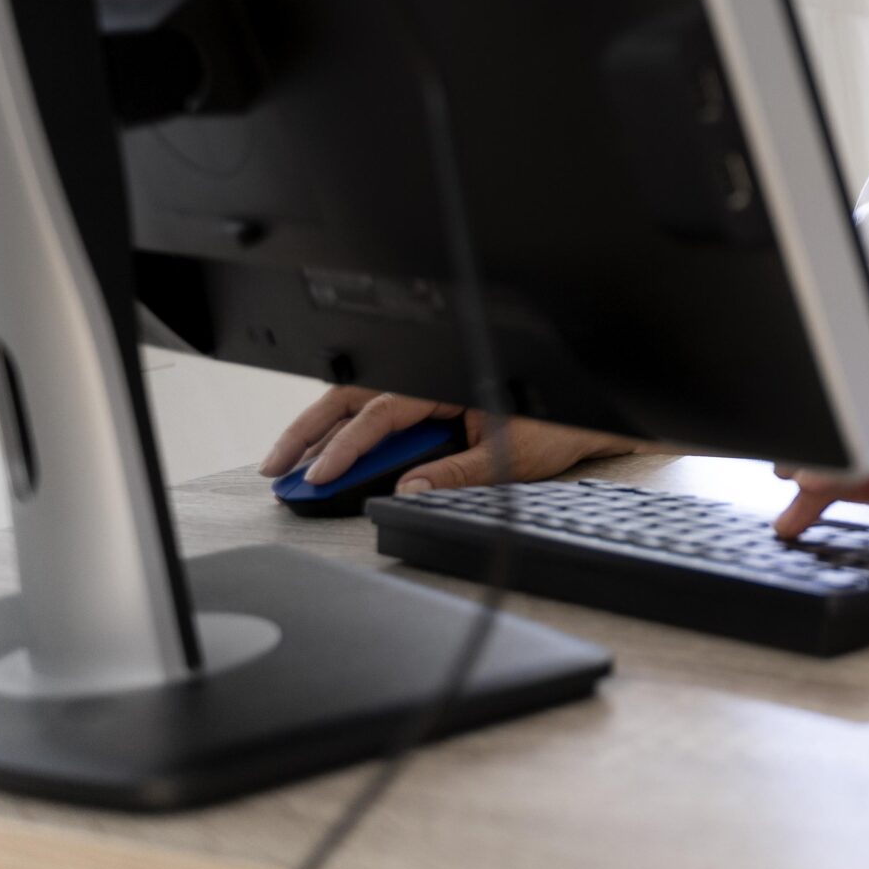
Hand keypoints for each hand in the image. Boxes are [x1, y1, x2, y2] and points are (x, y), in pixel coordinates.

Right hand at [259, 385, 640, 494]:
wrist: (592, 418)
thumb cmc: (559, 425)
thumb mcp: (509, 457)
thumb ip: (455, 474)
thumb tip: (408, 489)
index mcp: (448, 381)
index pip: (381, 412)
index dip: (344, 445)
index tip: (317, 474)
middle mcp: (434, 379)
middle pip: (355, 398)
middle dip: (309, 430)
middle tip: (275, 466)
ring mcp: (431, 390)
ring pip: (361, 404)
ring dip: (322, 432)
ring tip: (288, 464)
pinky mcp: (432, 406)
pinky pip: (381, 413)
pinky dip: (348, 433)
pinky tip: (326, 454)